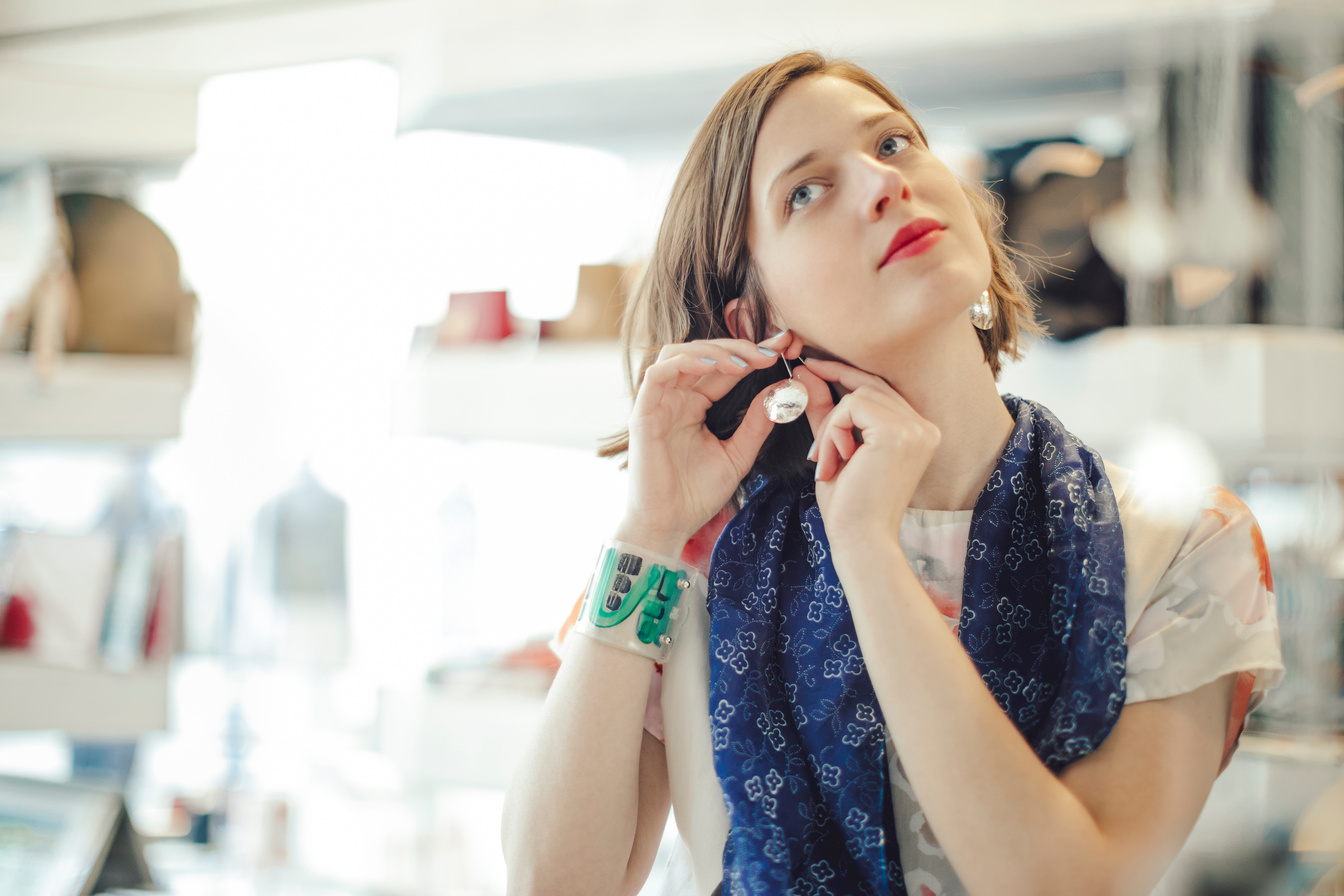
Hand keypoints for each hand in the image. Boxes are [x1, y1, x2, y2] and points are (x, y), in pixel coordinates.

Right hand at [620, 330, 796, 551]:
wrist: (669, 525)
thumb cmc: (697, 495)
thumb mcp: (738, 455)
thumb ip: (757, 423)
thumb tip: (781, 392)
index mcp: (695, 405)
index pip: (723, 368)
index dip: (752, 355)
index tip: (785, 349)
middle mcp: (676, 399)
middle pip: (703, 353)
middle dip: (738, 346)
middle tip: (771, 351)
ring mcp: (658, 404)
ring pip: (679, 353)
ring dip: (714, 350)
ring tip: (745, 361)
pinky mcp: (643, 413)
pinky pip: (658, 374)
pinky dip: (686, 362)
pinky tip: (715, 366)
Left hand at [790, 356, 939, 546]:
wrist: (860, 540)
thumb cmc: (849, 505)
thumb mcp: (836, 449)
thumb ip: (827, 411)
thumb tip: (808, 373)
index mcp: (918, 431)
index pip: (878, 388)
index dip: (844, 374)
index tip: (811, 366)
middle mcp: (925, 426)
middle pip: (869, 385)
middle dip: (831, 396)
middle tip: (803, 393)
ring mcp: (916, 428)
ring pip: (856, 396)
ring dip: (830, 428)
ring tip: (826, 463)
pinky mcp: (898, 432)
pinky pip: (851, 406)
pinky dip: (832, 433)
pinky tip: (832, 464)